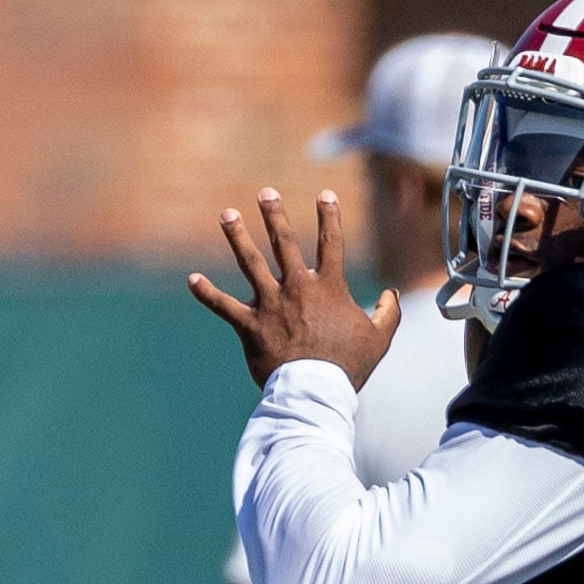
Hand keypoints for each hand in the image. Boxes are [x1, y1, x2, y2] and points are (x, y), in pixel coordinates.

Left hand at [189, 189, 400, 389]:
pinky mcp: (250, 326)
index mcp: (329, 289)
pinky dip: (206, 293)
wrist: (316, 391)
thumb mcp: (379, 339)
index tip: (325, 194)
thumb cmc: (349, 366)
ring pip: (250, 263)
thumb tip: (391, 294)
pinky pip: (223, 307)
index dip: (330, 216)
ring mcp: (271, 305)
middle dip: (274, 215)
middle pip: (284, 243)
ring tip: (227, 214)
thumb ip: (388, 313)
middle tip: (265, 192)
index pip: (331, 243)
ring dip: (237, 236)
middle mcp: (297, 289)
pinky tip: (192, 279)